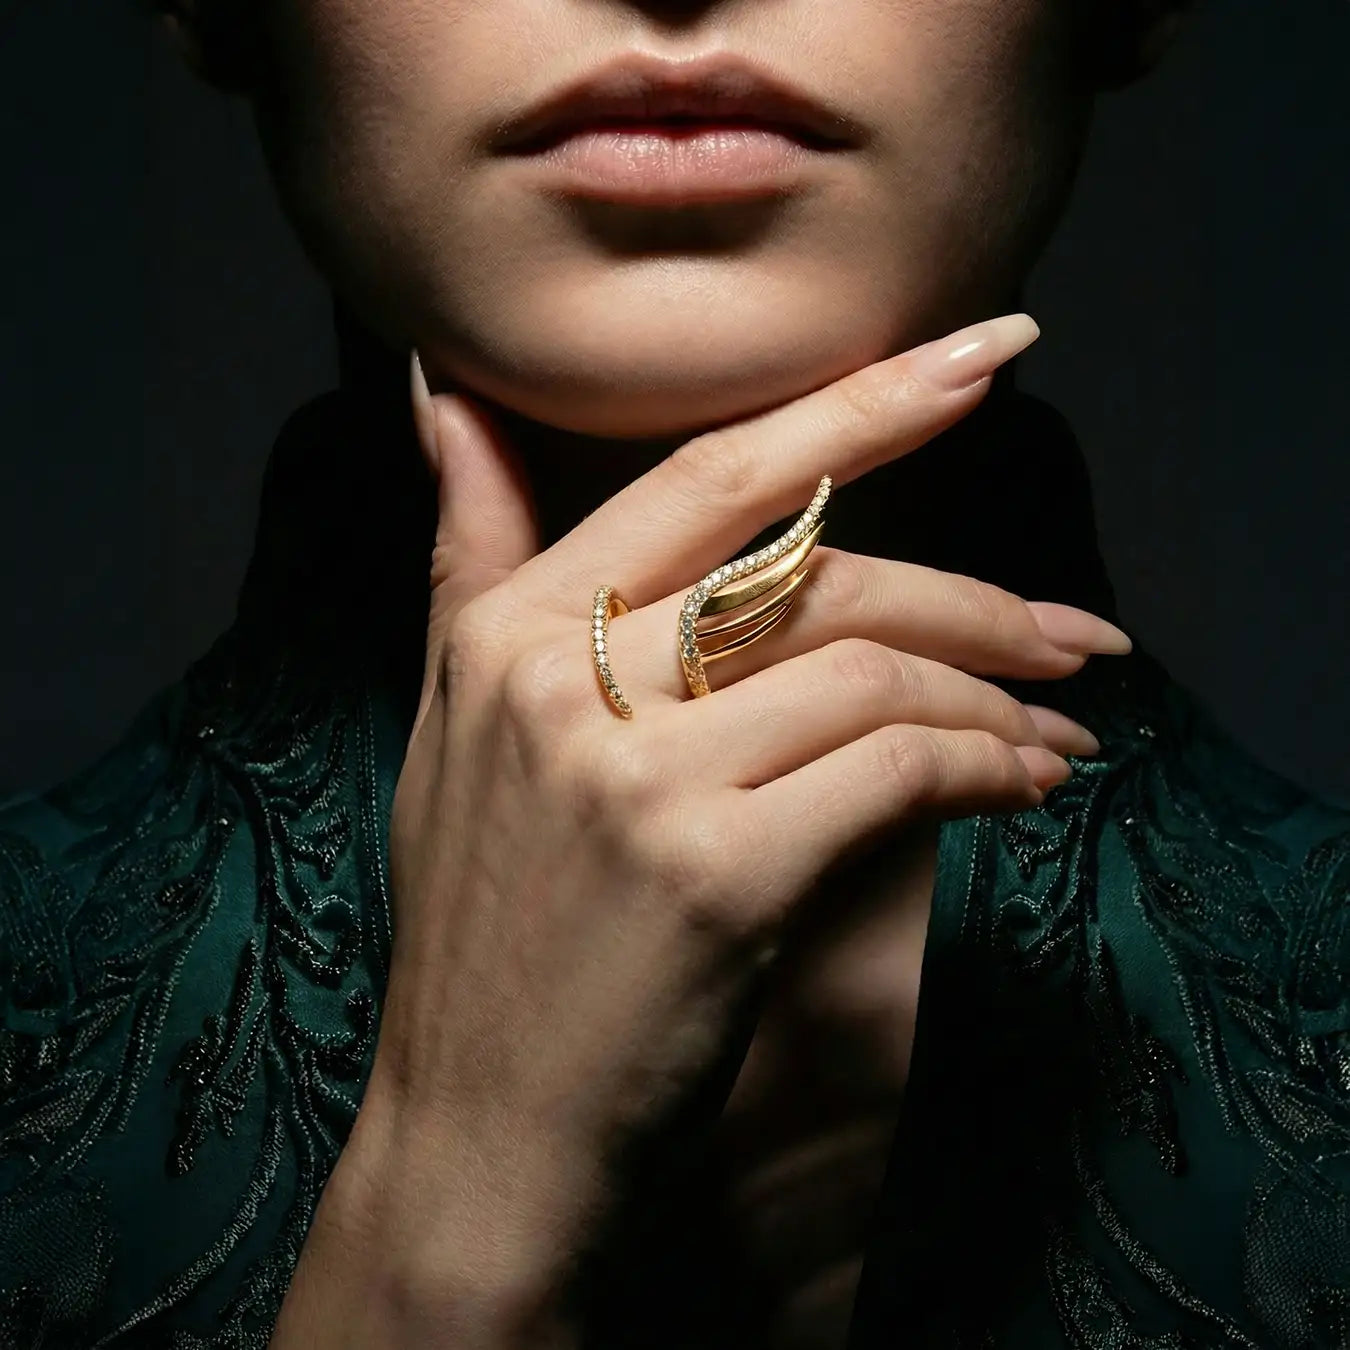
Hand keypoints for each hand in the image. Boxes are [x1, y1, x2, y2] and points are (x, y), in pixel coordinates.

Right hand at [272, 313, 1130, 1346]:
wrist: (484, 1126)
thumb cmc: (487, 928)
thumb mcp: (452, 722)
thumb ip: (469, 553)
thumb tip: (443, 392)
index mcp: (510, 630)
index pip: (709, 476)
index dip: (858, 405)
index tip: (981, 355)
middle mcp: (563, 681)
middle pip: (815, 566)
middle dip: (976, 590)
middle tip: (1079, 631)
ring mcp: (638, 775)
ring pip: (872, 669)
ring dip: (993, 697)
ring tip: (1052, 732)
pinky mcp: (717, 873)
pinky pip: (896, 772)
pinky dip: (983, 769)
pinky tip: (1022, 786)